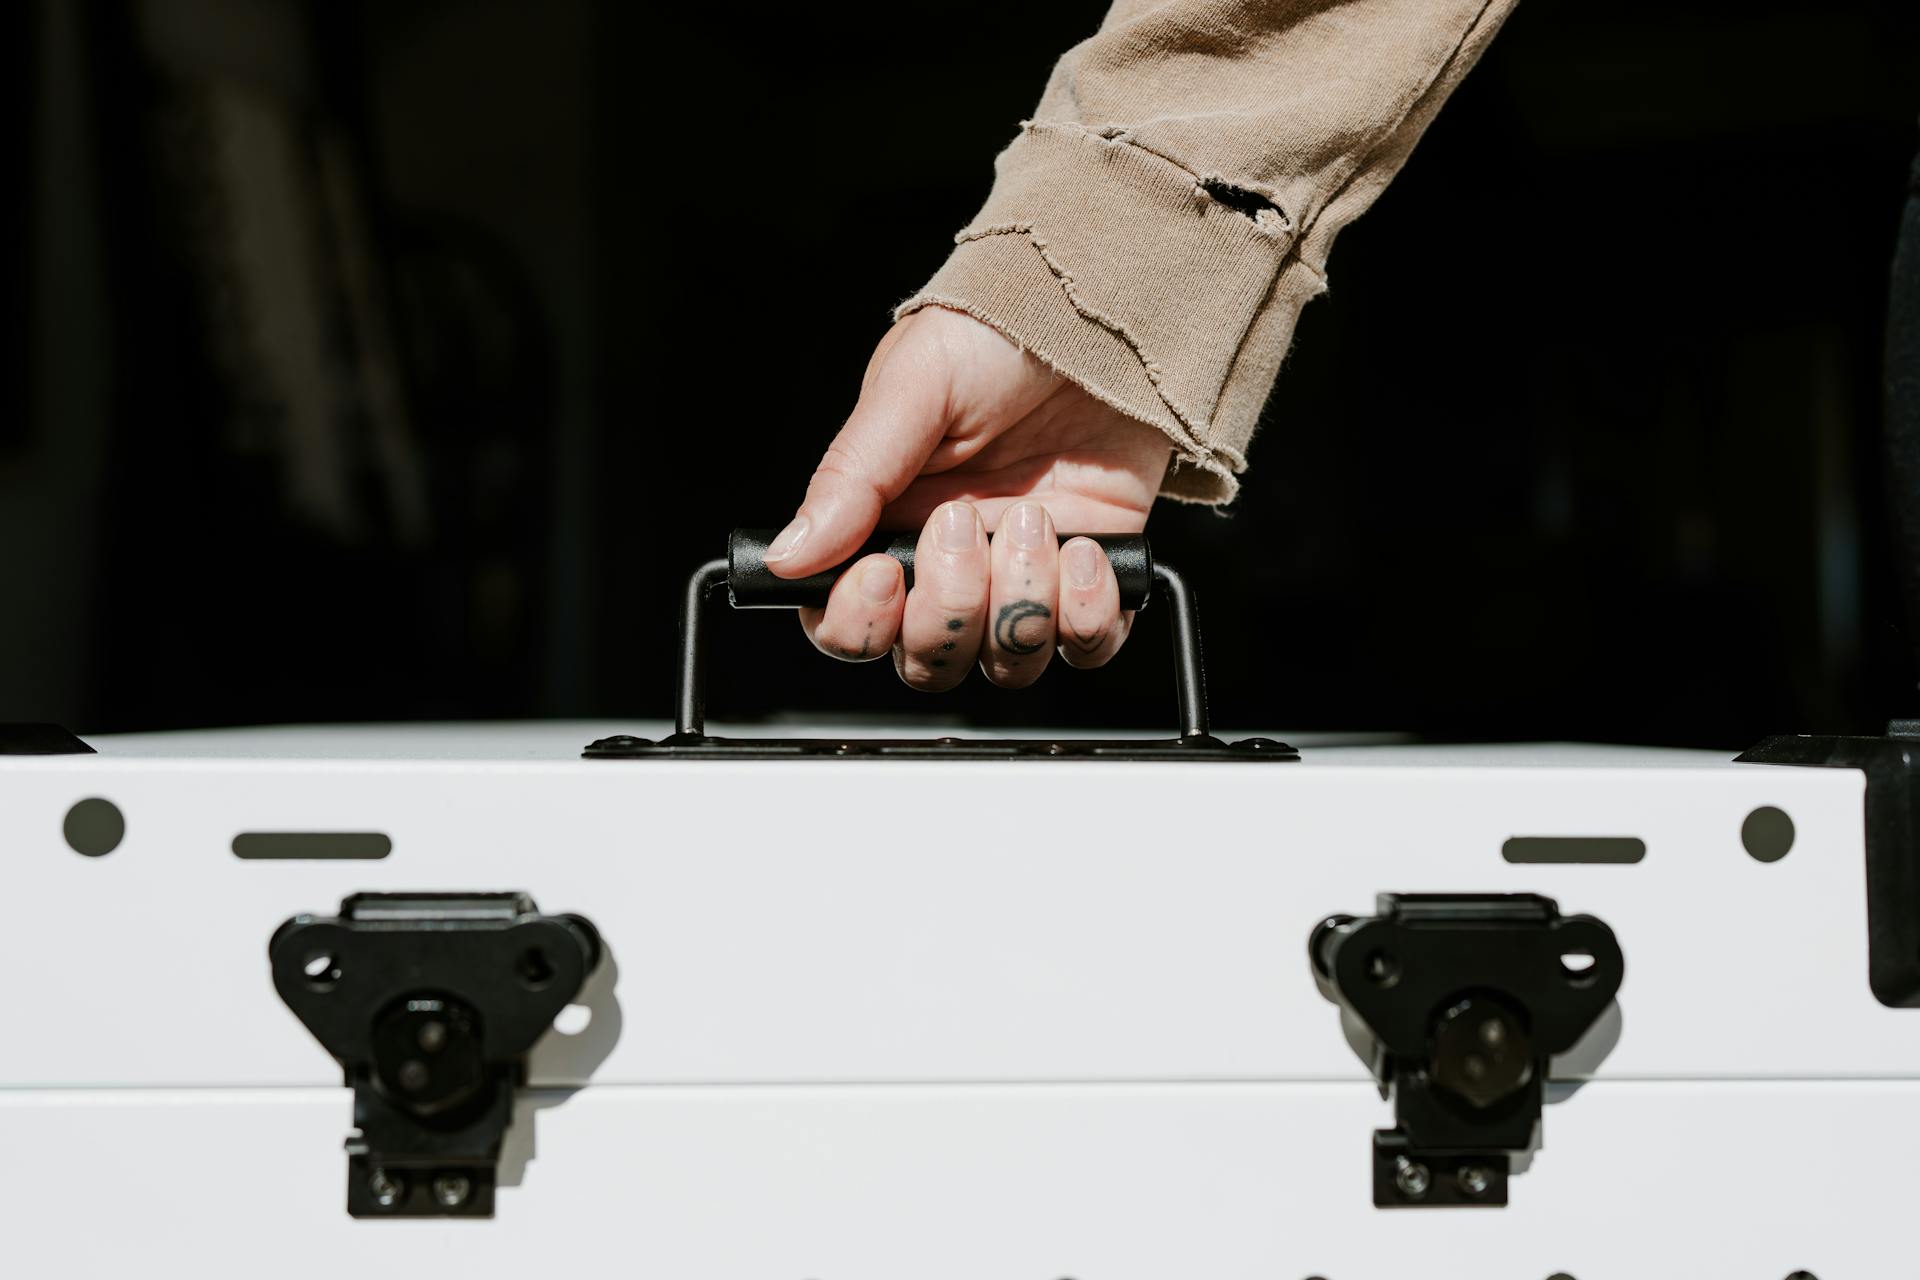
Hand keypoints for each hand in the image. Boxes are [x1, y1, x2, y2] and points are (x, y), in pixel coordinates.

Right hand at [765, 307, 1171, 689]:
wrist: (1102, 311)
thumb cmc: (997, 335)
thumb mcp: (913, 387)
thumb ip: (851, 475)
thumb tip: (789, 553)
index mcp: (886, 525)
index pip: (847, 624)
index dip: (860, 622)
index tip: (884, 573)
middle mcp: (950, 565)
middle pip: (927, 658)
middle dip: (947, 608)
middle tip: (963, 525)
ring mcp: (1022, 577)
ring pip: (1005, 663)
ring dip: (1019, 607)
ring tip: (1035, 521)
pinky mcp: (1093, 576)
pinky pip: (1089, 646)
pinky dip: (1089, 616)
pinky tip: (1085, 550)